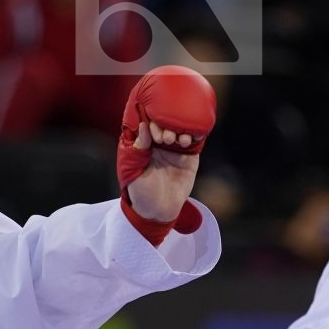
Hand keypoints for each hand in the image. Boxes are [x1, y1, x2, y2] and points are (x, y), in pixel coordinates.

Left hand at [117, 65, 215, 235]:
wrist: (158, 211)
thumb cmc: (139, 192)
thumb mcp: (132, 171)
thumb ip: (137, 149)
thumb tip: (144, 125)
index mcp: (142, 143)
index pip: (146, 121)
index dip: (149, 117)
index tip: (152, 123)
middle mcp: (158, 142)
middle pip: (165, 121)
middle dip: (166, 124)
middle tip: (166, 138)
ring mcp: (174, 148)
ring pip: (181, 128)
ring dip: (182, 129)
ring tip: (179, 141)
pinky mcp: (189, 157)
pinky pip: (195, 140)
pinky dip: (196, 134)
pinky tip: (195, 133)